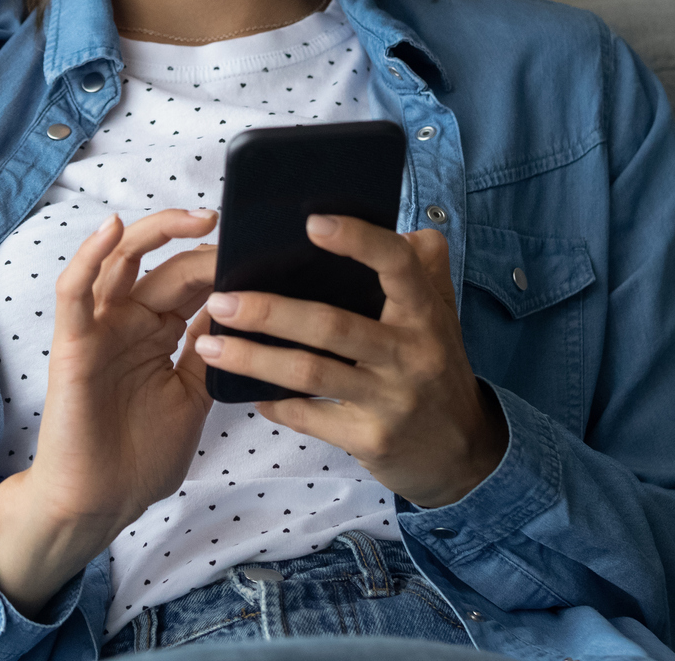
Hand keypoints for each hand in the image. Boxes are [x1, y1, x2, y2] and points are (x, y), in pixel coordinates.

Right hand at [0, 209, 217, 614]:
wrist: (100, 505)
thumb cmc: (140, 458)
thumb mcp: (192, 395)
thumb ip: (210, 351)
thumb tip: (244, 308)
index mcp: (157, 333)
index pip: (191, 282)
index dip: (221, 263)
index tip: (261, 249)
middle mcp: (128, 322)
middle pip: (165, 265)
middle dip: (203, 246)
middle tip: (239, 231)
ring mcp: (99, 329)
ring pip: (121, 261)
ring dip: (156, 232)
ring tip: (198, 218)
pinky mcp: (72, 343)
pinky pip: (74, 291)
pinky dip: (89, 256)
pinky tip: (111, 229)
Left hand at [192, 215, 506, 508]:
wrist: (465, 454)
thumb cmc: (437, 366)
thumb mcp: (442, 314)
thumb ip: (424, 267)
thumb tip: (401, 225)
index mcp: (426, 314)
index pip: (398, 266)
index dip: (358, 241)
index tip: (311, 222)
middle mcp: (412, 355)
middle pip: (333, 326)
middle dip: (270, 312)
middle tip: (221, 297)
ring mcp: (391, 401)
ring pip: (311, 374)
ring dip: (254, 359)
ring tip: (209, 345)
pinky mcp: (372, 440)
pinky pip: (310, 418)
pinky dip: (274, 403)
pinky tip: (245, 391)